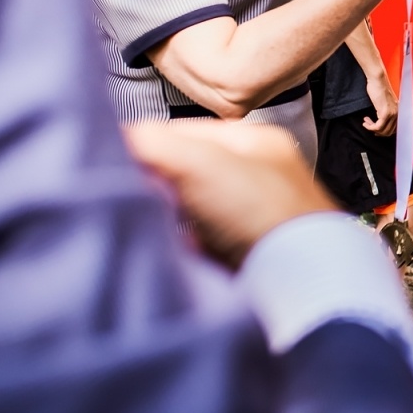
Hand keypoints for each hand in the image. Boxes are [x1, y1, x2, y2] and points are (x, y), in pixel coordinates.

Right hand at [125, 121, 336, 268]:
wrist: (297, 280)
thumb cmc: (262, 213)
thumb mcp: (201, 163)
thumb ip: (156, 144)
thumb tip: (119, 137)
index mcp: (255, 142)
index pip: (186, 132)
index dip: (148, 144)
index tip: (115, 161)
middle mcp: (258, 175)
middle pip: (188, 172)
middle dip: (157, 182)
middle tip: (131, 194)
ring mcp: (254, 216)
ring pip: (192, 209)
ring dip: (169, 217)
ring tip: (151, 222)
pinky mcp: (248, 256)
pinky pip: (202, 246)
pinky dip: (186, 247)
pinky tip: (176, 250)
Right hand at [362, 71, 398, 135]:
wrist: (378, 80)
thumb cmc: (379, 89)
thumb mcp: (385, 103)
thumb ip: (387, 112)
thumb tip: (382, 124)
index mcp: (400, 111)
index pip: (395, 129)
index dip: (383, 132)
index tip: (375, 130)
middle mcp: (398, 113)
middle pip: (388, 132)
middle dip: (377, 132)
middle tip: (369, 126)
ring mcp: (393, 114)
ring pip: (383, 131)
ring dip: (372, 129)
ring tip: (366, 122)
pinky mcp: (385, 113)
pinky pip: (378, 127)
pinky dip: (370, 127)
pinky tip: (366, 122)